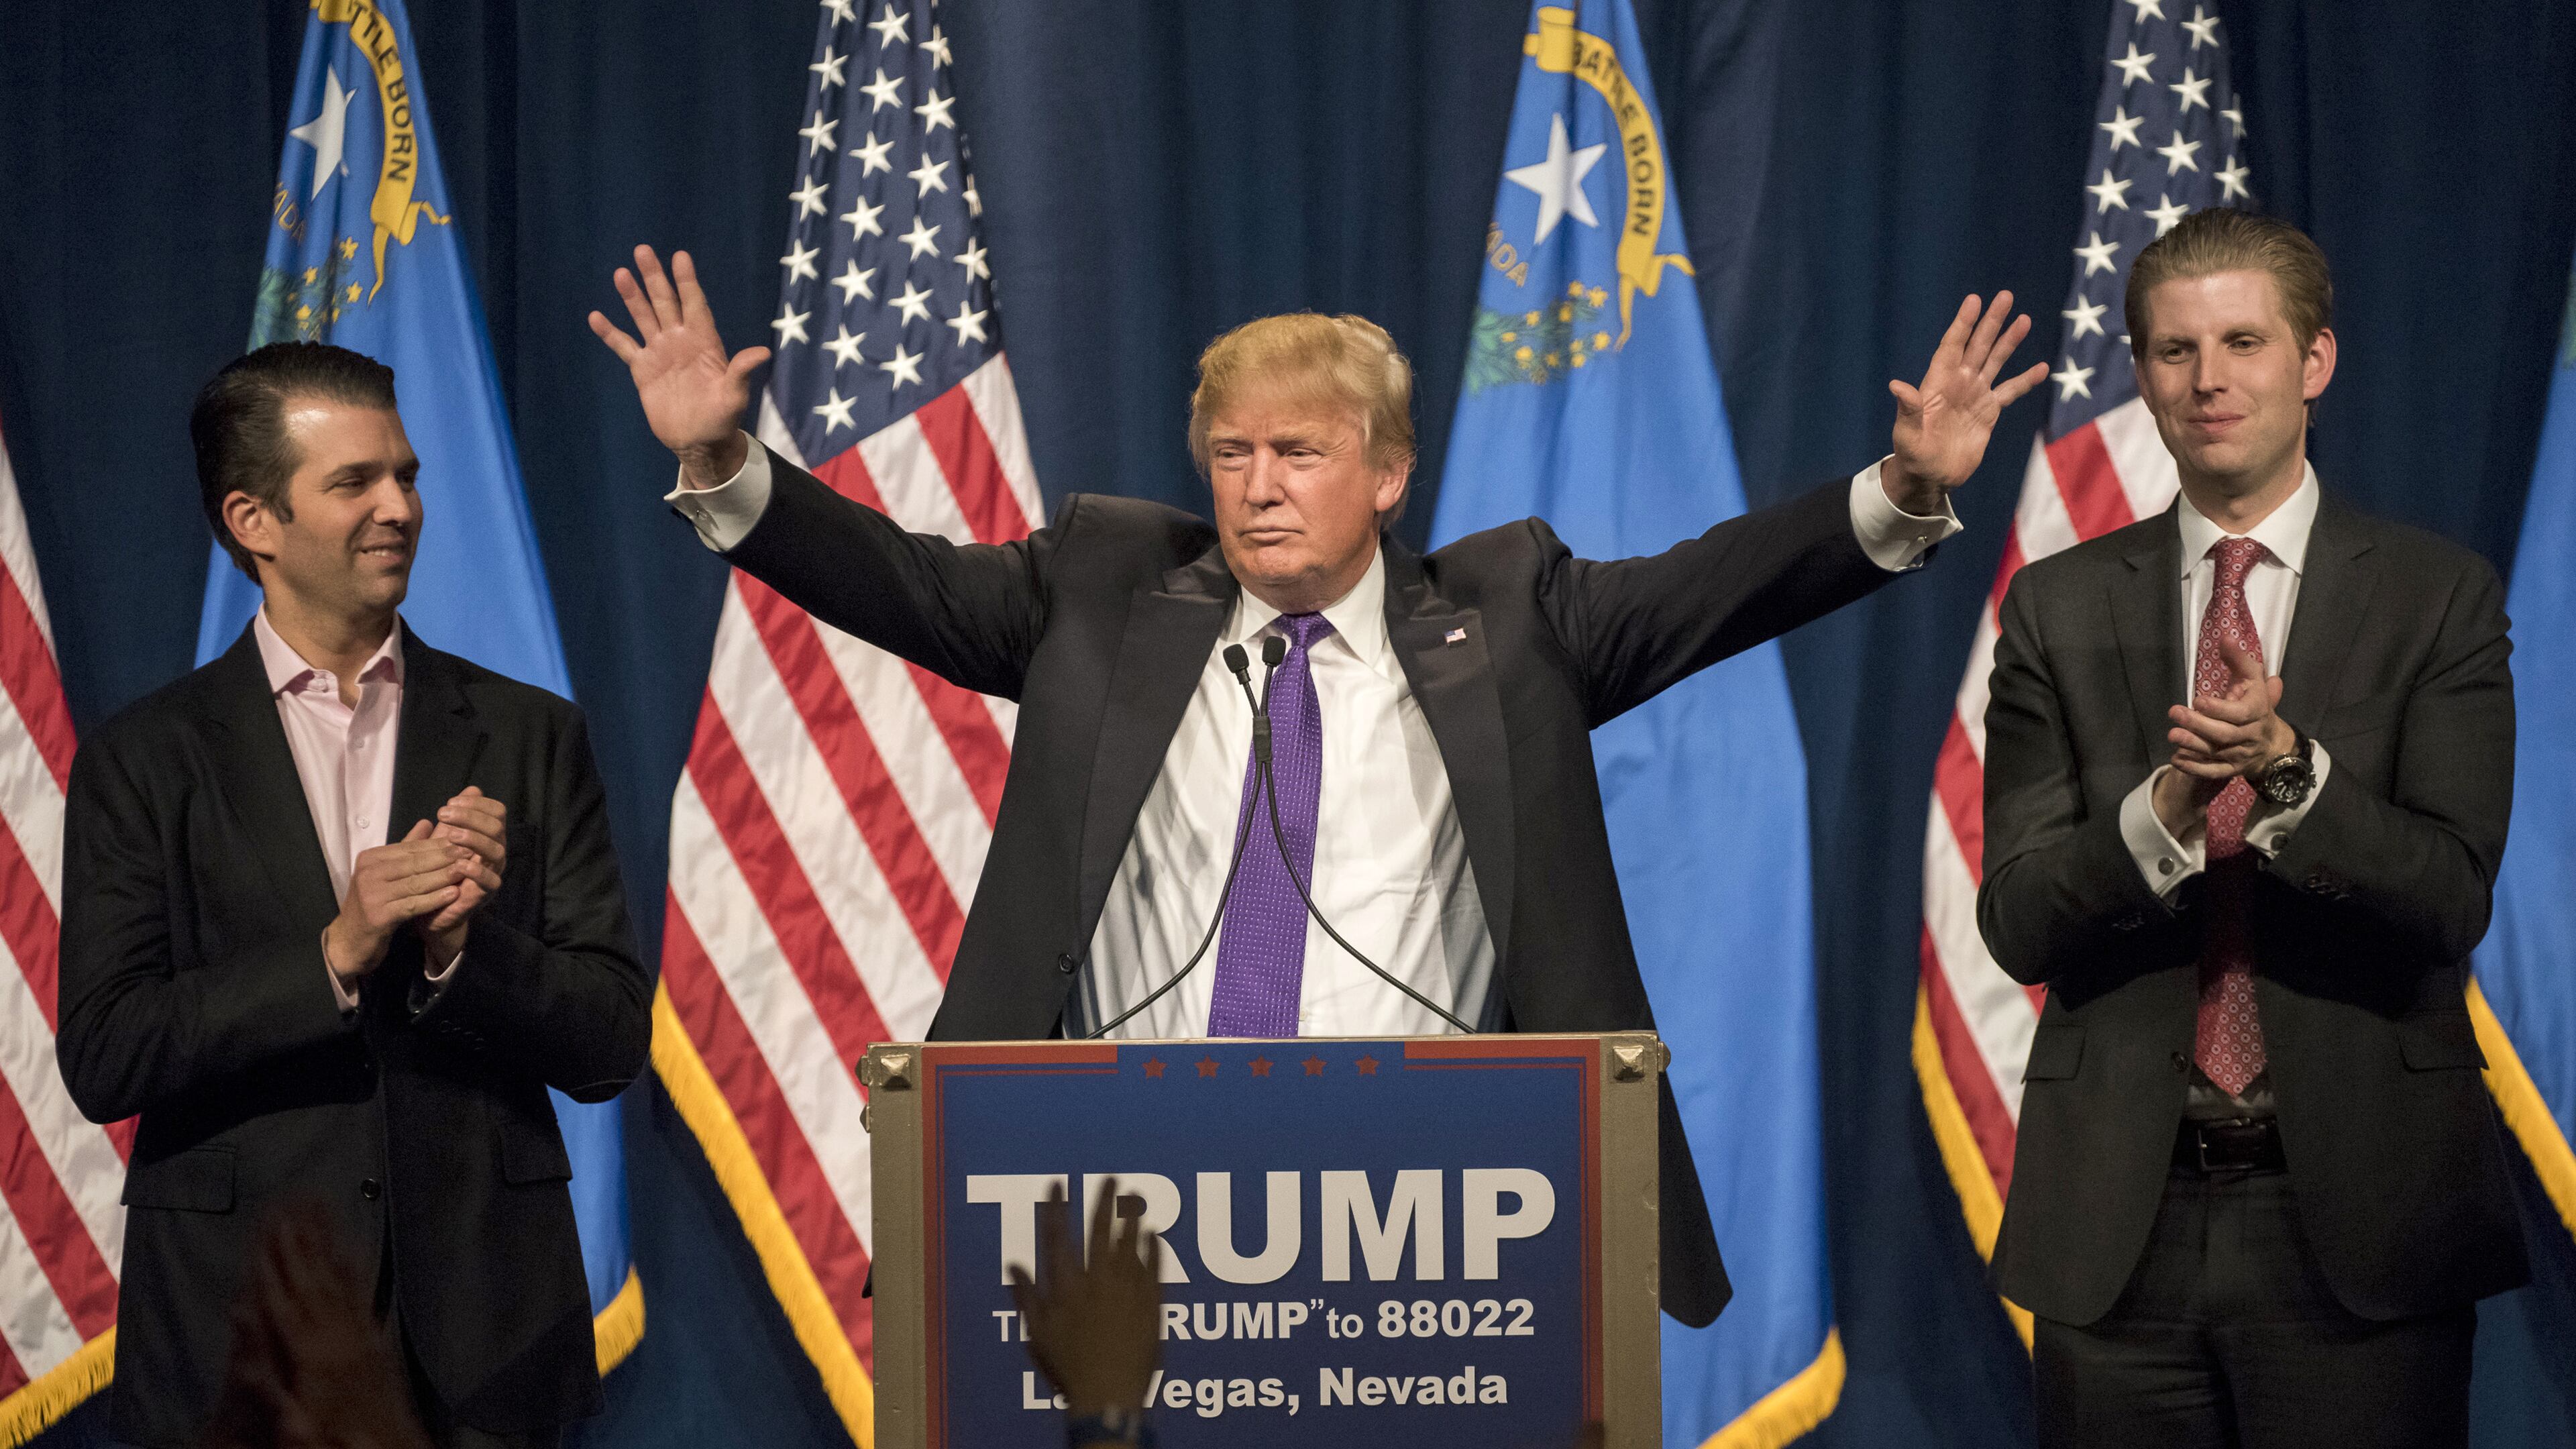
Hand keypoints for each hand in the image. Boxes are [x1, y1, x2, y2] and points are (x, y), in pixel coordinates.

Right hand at [323, 822, 490, 984]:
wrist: (351, 939)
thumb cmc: (374, 903)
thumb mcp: (387, 873)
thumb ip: (406, 849)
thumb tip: (427, 822)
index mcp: (370, 858)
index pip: (410, 848)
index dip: (438, 844)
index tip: (464, 839)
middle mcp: (367, 873)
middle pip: (414, 863)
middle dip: (444, 857)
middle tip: (470, 851)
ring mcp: (371, 894)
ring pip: (415, 882)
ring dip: (443, 876)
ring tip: (466, 869)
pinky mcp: (378, 916)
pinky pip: (412, 905)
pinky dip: (434, 899)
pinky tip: (454, 895)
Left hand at [418, 787, 506, 969]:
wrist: (430, 910)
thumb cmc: (437, 871)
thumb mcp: (443, 840)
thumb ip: (456, 817)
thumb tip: (472, 788)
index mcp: (487, 837)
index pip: (496, 811)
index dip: (477, 803)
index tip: (451, 801)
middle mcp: (495, 852)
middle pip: (497, 826)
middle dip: (471, 816)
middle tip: (444, 813)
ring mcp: (492, 873)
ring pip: (497, 849)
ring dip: (474, 839)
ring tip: (451, 835)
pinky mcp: (485, 894)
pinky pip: (490, 881)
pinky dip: (476, 871)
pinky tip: (459, 864)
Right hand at [588, 245, 768, 488]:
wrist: (698, 442)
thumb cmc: (722, 419)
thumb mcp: (734, 396)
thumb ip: (741, 371)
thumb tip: (763, 352)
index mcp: (704, 342)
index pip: (694, 304)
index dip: (687, 281)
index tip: (680, 257)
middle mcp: (680, 341)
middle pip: (665, 302)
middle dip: (654, 278)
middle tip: (642, 251)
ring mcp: (659, 353)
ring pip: (643, 317)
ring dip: (632, 296)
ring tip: (621, 274)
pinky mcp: (642, 369)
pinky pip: (624, 346)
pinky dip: (610, 333)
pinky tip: (596, 317)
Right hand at [1009, 1181, 1163, 1416]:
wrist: (1108, 1395)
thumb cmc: (1068, 1368)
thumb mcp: (1037, 1335)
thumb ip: (1026, 1298)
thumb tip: (1014, 1267)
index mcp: (1066, 1287)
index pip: (1058, 1237)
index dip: (1056, 1208)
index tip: (1058, 1184)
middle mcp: (1097, 1281)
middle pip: (1100, 1232)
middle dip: (1104, 1202)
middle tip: (1111, 1180)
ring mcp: (1127, 1290)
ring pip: (1130, 1244)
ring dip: (1132, 1219)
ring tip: (1135, 1199)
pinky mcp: (1151, 1304)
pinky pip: (1155, 1268)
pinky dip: (1154, 1250)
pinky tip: (1155, 1235)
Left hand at [1884, 292, 2050, 511]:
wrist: (1930, 476)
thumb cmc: (1912, 455)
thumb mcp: (1907, 433)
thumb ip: (1908, 409)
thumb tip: (1897, 385)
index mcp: (1937, 383)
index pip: (1951, 346)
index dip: (1963, 324)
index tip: (1974, 300)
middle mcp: (1958, 383)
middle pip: (1977, 346)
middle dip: (1991, 322)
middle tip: (2005, 296)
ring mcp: (1975, 395)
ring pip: (1995, 361)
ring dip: (2009, 341)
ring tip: (2024, 319)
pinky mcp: (1988, 411)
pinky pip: (2010, 391)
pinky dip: (2025, 380)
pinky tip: (2041, 367)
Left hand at [2166, 636, 2295, 781]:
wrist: (2272, 742)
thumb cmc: (2255, 703)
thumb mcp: (2252, 679)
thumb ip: (2238, 660)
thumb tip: (2225, 637)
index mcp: (2257, 712)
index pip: (2239, 714)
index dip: (2219, 708)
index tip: (2198, 699)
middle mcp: (2250, 735)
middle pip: (2224, 734)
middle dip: (2199, 725)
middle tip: (2174, 713)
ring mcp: (2241, 754)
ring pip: (2217, 753)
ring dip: (2193, 745)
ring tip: (2172, 735)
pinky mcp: (2232, 769)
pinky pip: (2214, 772)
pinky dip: (2195, 768)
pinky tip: (2176, 759)